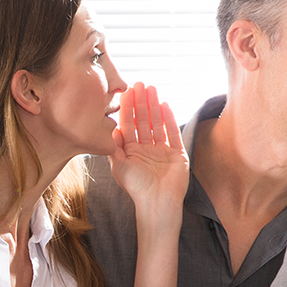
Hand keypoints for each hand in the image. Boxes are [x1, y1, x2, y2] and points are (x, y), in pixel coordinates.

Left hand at [109, 82, 189, 210]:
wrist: (157, 202)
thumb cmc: (136, 187)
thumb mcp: (118, 165)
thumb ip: (113, 145)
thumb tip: (109, 126)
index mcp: (132, 151)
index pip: (129, 124)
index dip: (127, 107)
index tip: (126, 90)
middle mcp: (147, 149)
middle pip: (143, 120)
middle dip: (141, 102)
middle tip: (140, 84)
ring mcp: (162, 151)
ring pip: (157, 123)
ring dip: (154, 106)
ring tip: (152, 89)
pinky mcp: (177, 154)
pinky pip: (173, 133)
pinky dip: (169, 119)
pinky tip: (165, 105)